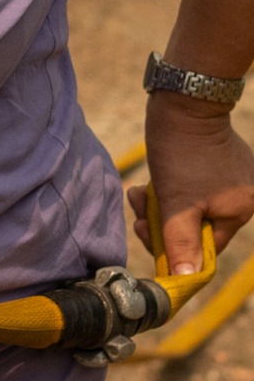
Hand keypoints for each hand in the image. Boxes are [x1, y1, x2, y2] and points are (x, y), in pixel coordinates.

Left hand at [129, 90, 253, 273]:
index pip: (206, 248)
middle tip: (138, 208)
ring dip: (160, 205)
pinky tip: (151, 182)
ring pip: (191, 207)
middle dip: (162, 222)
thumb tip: (185, 279)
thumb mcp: (176, 204)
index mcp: (241, 209)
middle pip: (196, 227)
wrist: (184, 100)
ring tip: (138, 191)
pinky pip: (193, 189)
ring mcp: (233, 178)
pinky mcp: (219, 163)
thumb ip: (181, 244)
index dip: (173, 247)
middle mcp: (245, 196)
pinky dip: (171, 190)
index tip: (144, 231)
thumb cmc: (182, 153)